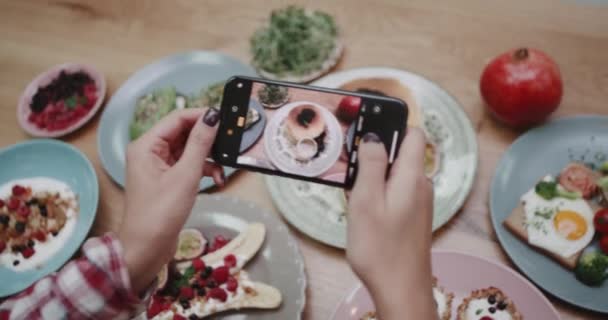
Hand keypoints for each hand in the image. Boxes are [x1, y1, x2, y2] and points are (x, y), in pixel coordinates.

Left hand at [118, 108, 221, 292]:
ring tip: (222, 169)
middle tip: (229, 143)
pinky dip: (203, 170)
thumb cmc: (161, 213)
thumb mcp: (185, 175)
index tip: (226, 118)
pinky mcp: (167, 181)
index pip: (177, 118)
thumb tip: (213, 117)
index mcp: (146, 146)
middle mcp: (150, 152)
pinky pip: (188, 165)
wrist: (147, 250)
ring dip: (208, 157)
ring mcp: (158, 167)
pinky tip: (216, 179)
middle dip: (207, 139)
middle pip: (183, 133)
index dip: (201, 116)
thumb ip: (200, 144)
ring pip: (189, 150)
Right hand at [347, 128, 434, 318]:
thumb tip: (374, 137)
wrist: (401, 290)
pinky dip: (379, 194)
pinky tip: (364, 212)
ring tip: (354, 196)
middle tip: (351, 171)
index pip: (413, 133)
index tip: (366, 128)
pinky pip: (396, 192)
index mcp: (413, 176)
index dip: (392, 125)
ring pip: (396, 175)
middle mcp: (421, 185)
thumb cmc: (380, 248)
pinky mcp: (413, 217)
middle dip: (376, 155)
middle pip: (402, 153)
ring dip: (374, 178)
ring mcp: (419, 203)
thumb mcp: (366, 201)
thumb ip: (372, 164)